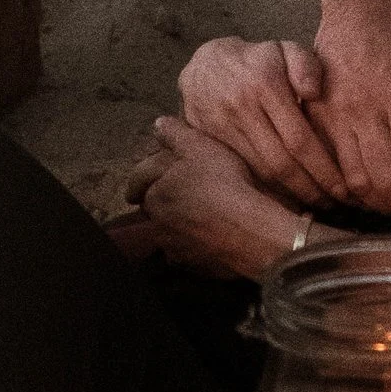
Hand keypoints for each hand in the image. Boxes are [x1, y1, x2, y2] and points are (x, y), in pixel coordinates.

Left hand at [122, 117, 307, 280]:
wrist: (252, 233)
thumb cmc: (226, 185)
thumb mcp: (201, 146)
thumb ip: (175, 134)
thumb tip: (158, 125)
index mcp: (156, 193)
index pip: (138, 181)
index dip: (144, 175)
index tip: (147, 178)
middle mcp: (159, 224)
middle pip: (153, 208)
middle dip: (161, 200)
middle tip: (182, 191)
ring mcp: (176, 248)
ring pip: (170, 232)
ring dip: (179, 224)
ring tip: (202, 215)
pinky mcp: (195, 266)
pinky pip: (190, 253)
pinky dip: (197, 245)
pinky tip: (215, 236)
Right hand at [177, 37, 347, 205]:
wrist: (206, 65)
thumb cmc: (260, 60)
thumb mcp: (286, 49)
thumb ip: (306, 65)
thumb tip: (314, 92)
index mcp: (266, 84)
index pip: (299, 138)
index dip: (323, 168)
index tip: (344, 188)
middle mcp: (242, 108)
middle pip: (281, 163)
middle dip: (312, 189)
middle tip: (336, 204)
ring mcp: (224, 127)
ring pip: (262, 172)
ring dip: (293, 194)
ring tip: (319, 204)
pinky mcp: (212, 142)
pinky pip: (246, 172)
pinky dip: (271, 190)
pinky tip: (293, 198)